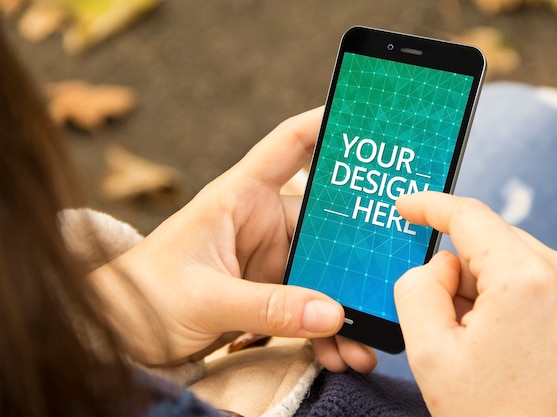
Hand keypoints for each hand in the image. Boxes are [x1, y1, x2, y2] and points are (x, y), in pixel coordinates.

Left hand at [92, 107, 375, 371]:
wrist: (119, 333)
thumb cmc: (144, 295)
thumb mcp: (204, 298)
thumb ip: (266, 307)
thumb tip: (331, 313)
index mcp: (240, 198)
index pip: (289, 145)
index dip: (327, 125)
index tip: (369, 120)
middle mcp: (261, 223)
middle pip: (325, 223)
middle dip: (357, 255)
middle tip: (389, 279)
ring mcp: (269, 261)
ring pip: (324, 274)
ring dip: (346, 306)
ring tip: (367, 342)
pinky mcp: (270, 294)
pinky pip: (310, 307)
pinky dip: (327, 330)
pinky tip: (341, 353)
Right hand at [394, 192, 556, 416]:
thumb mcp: (430, 355)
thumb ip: (417, 288)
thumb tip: (441, 265)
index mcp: (526, 279)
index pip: (470, 216)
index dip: (431, 206)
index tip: (407, 207)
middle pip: (497, 245)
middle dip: (463, 270)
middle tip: (446, 320)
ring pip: (525, 267)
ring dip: (495, 291)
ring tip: (486, 348)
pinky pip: (554, 291)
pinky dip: (526, 305)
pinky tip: (516, 351)